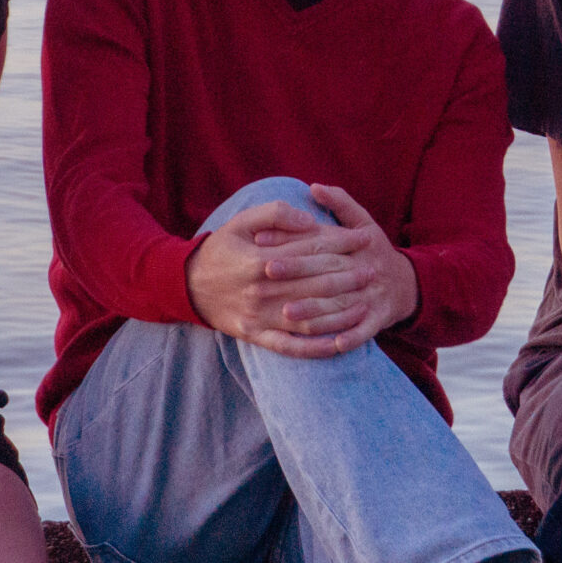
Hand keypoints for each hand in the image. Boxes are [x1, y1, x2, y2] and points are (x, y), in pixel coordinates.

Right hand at [186, 187, 416, 357]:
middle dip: (349, 276)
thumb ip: (276, 214)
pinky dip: (317, 348)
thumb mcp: (242, 220)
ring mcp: (260, 317)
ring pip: (309, 318)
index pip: (311, 250)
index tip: (365, 238)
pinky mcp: (257, 337)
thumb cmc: (222, 248)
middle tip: (373, 270)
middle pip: (315, 284)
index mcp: (260, 259)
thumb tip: (310, 222)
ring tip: (366, 303)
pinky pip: (291, 346)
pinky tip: (340, 343)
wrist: (187, 286)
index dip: (341, 243)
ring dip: (341, 313)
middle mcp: (261, 291)